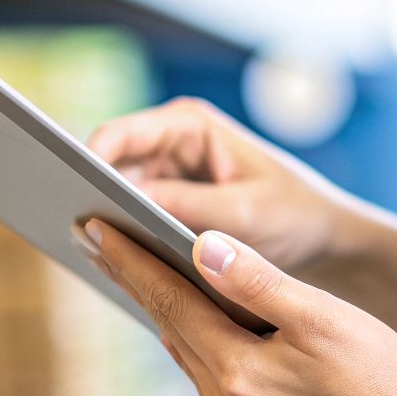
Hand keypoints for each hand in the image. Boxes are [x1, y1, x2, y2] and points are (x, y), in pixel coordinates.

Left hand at [79, 218, 396, 395]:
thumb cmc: (383, 379)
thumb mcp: (323, 317)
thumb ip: (257, 282)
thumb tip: (200, 245)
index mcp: (238, 373)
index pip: (169, 301)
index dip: (131, 260)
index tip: (94, 227)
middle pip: (171, 329)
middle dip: (141, 283)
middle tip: (105, 241)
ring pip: (191, 357)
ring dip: (172, 316)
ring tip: (146, 275)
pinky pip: (214, 383)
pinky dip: (204, 348)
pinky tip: (203, 326)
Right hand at [87, 97, 359, 272]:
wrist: (327, 241)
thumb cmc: (295, 215)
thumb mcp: (244, 214)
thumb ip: (186, 209)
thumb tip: (127, 211)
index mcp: (189, 126)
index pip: (118, 136)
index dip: (87, 163)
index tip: (70, 196)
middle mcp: (171, 144)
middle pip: (110, 167)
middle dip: (92, 197)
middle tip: (70, 232)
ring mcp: (168, 177)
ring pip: (117, 198)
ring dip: (107, 223)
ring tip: (86, 255)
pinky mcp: (171, 210)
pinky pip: (134, 222)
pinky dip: (126, 241)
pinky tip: (113, 269)